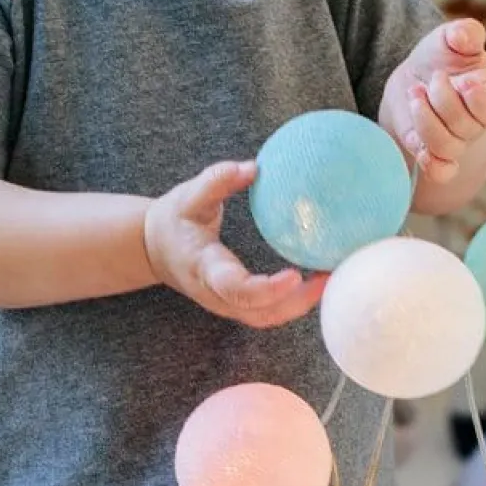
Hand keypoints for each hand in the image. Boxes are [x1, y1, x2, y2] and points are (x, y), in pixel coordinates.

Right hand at [144, 161, 326, 328]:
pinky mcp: (238, 305)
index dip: (266, 289)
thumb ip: (216, 181)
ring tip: (331, 276)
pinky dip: (296, 301)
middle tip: (329, 275)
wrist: (154, 251)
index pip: (236, 289)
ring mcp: (228, 305)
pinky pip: (271, 311)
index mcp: (204, 269)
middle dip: (298, 302)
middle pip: (261, 313)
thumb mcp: (187, 196)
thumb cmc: (174, 221)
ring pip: (269, 317)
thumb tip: (253, 167)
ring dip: (302, 303)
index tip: (295, 275)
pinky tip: (318, 279)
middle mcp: (217, 295)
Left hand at [389, 18, 485, 183]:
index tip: (465, 83)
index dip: (482, 102)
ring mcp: (456, 144)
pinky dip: (429, 162)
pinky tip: (415, 140)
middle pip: (466, 128)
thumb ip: (463, 33)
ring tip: (414, 94)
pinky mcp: (434, 156)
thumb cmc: (440, 58)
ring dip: (425, 121)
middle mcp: (477, 125)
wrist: (414, 79)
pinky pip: (440, 172)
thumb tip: (464, 36)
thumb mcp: (451, 38)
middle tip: (430, 80)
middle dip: (443, 100)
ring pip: (446, 147)